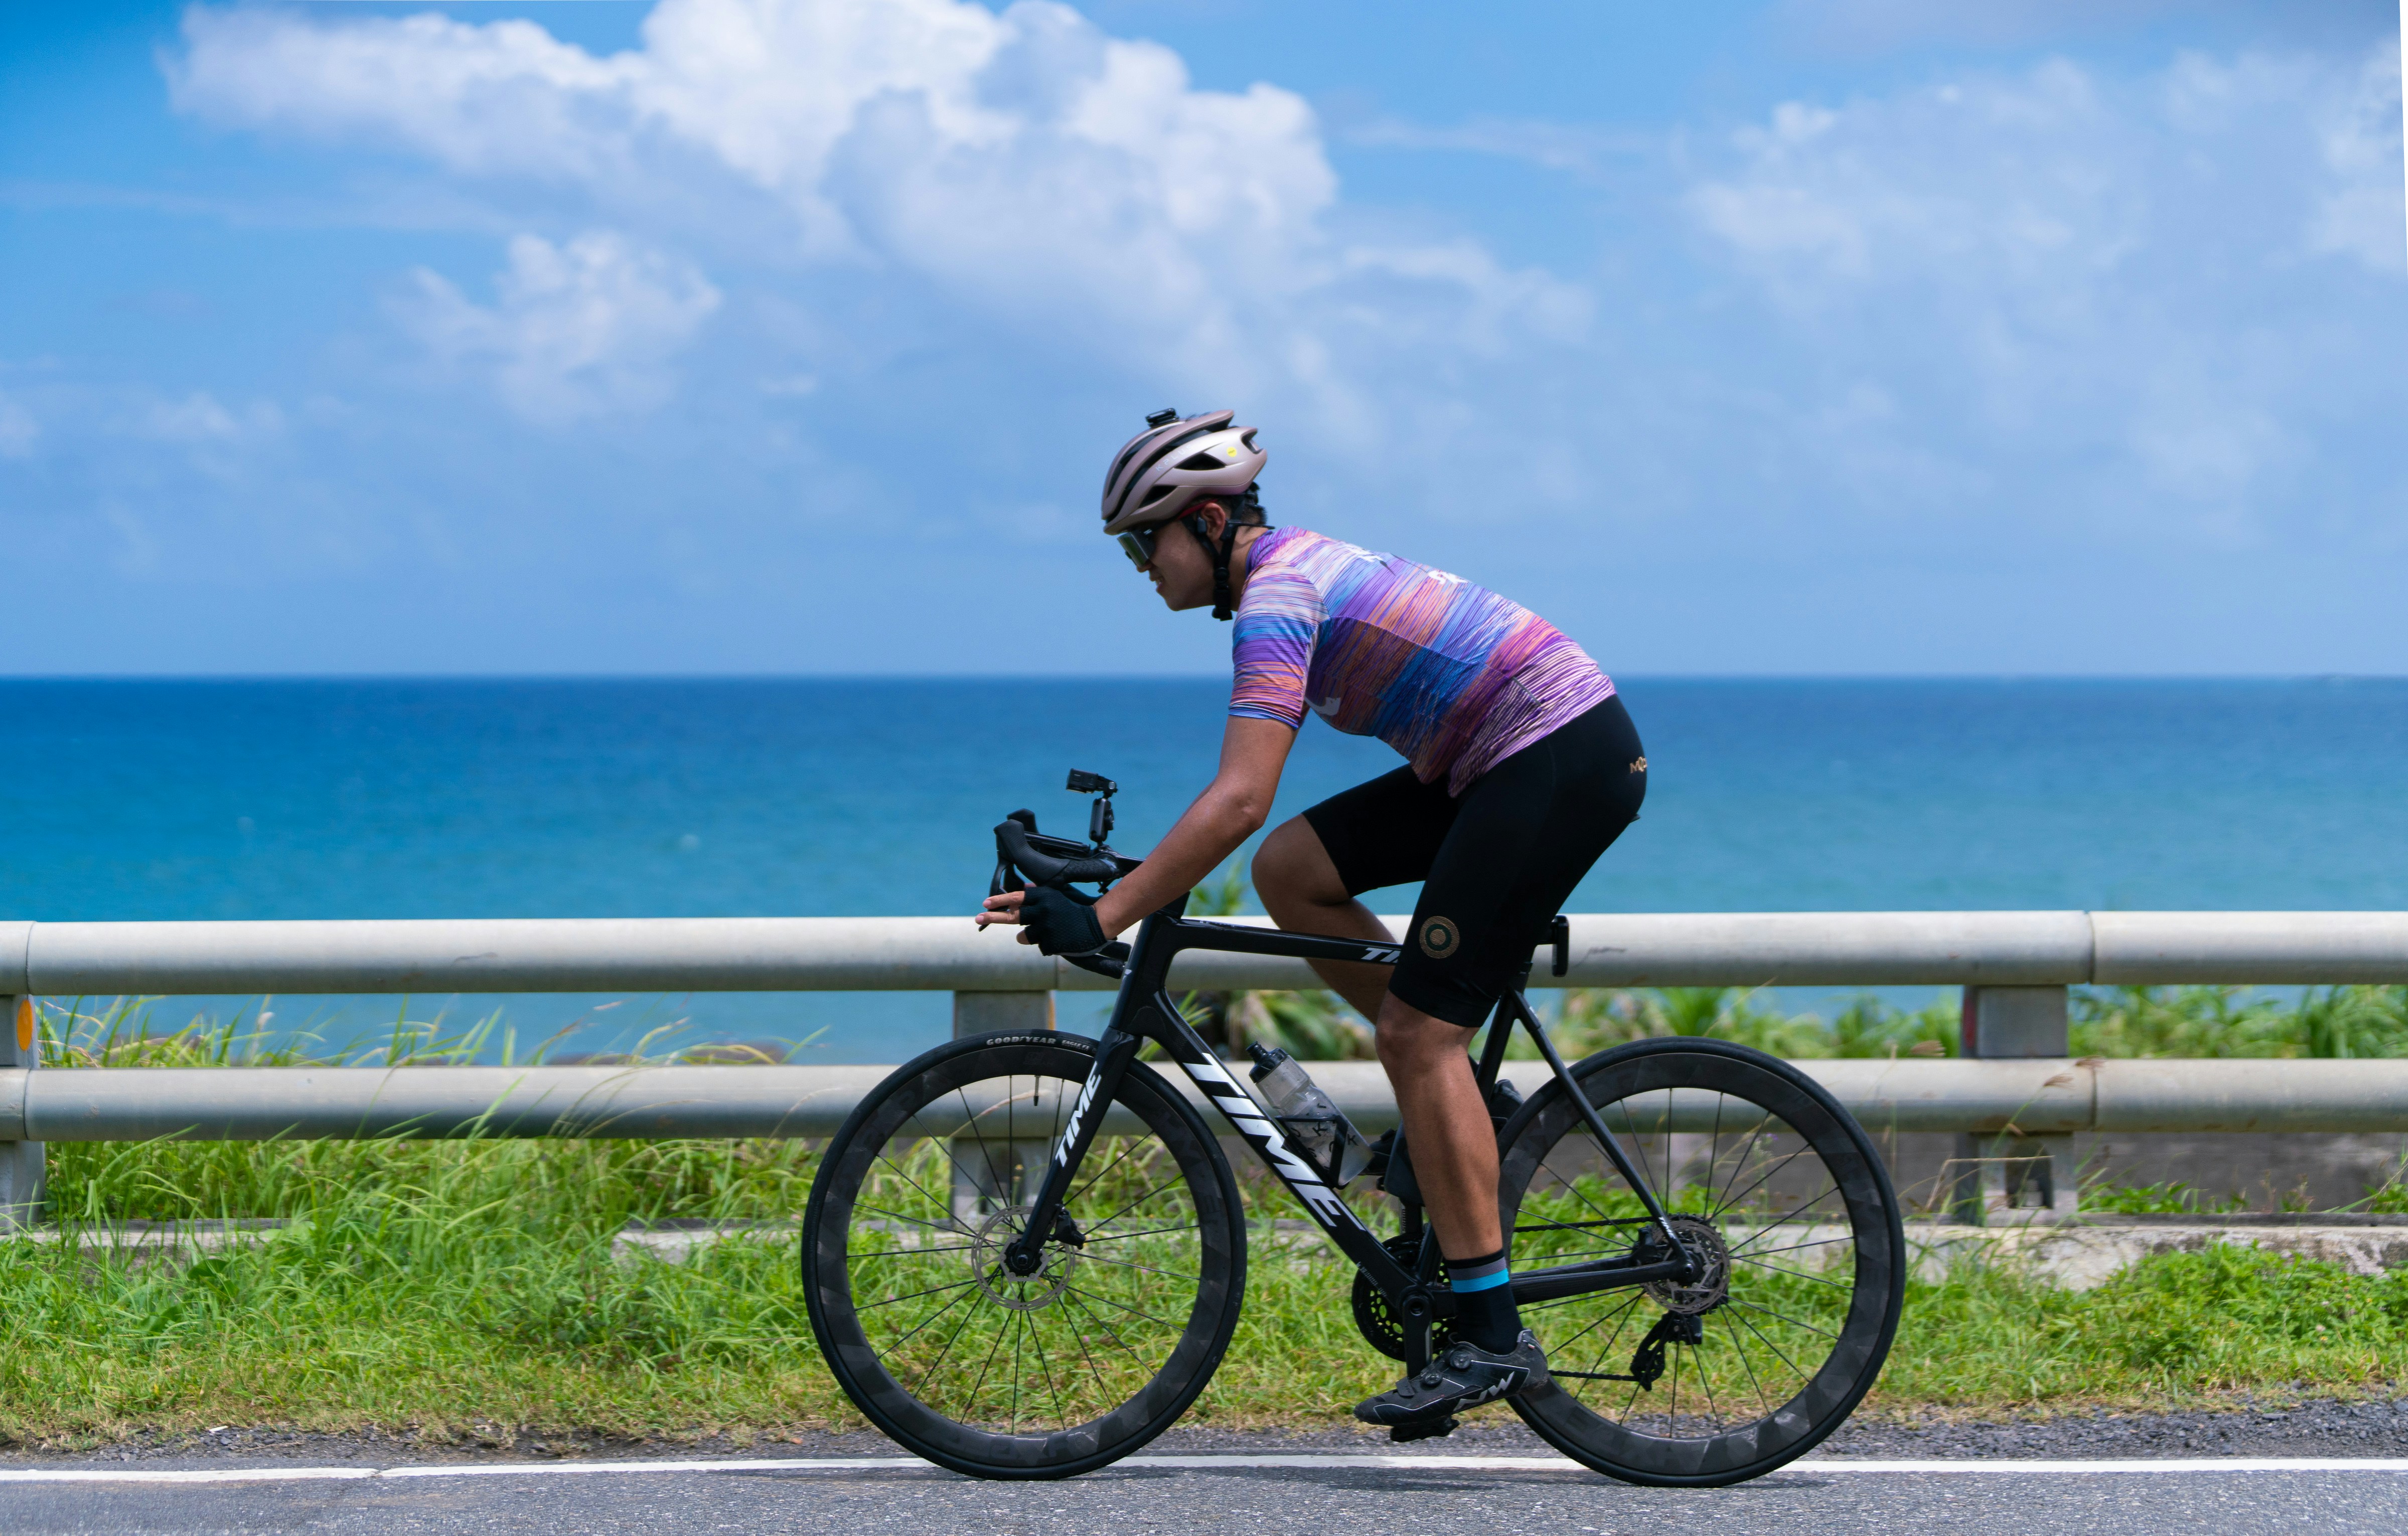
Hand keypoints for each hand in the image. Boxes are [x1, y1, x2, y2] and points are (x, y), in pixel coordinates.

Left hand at [978, 885, 1106, 955]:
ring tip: (1050, 931)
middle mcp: (1043, 910)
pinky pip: (1038, 946)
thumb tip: (1023, 889)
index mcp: (1044, 896)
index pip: (1016, 898)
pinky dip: (1045, 944)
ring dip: (1031, 935)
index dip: (999, 901)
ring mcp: (1047, 928)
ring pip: (1024, 935)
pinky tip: (1058, 938)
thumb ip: (1039, 894)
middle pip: (1013, 916)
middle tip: (977, 918)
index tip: (985, 903)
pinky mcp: (1051, 943)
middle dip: (993, 917)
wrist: (1096, 924)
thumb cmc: (1074, 908)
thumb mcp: (1057, 896)